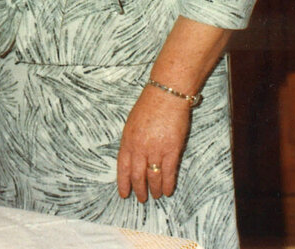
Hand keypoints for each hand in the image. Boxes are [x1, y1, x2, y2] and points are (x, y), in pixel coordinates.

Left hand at [116, 84, 190, 201]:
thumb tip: (132, 157)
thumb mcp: (132, 123)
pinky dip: (167, 184)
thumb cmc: (150, 106)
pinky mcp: (172, 149)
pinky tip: (167, 190)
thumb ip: (131, 141)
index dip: (123, 182)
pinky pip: (168, 172)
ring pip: (153, 177)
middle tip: (141, 199)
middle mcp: (139, 147)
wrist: (166, 95)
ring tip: (156, 196)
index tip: (124, 194)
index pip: (122, 167)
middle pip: (137, 175)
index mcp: (127, 140)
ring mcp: (155, 149)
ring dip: (154, 189)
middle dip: (139, 190)